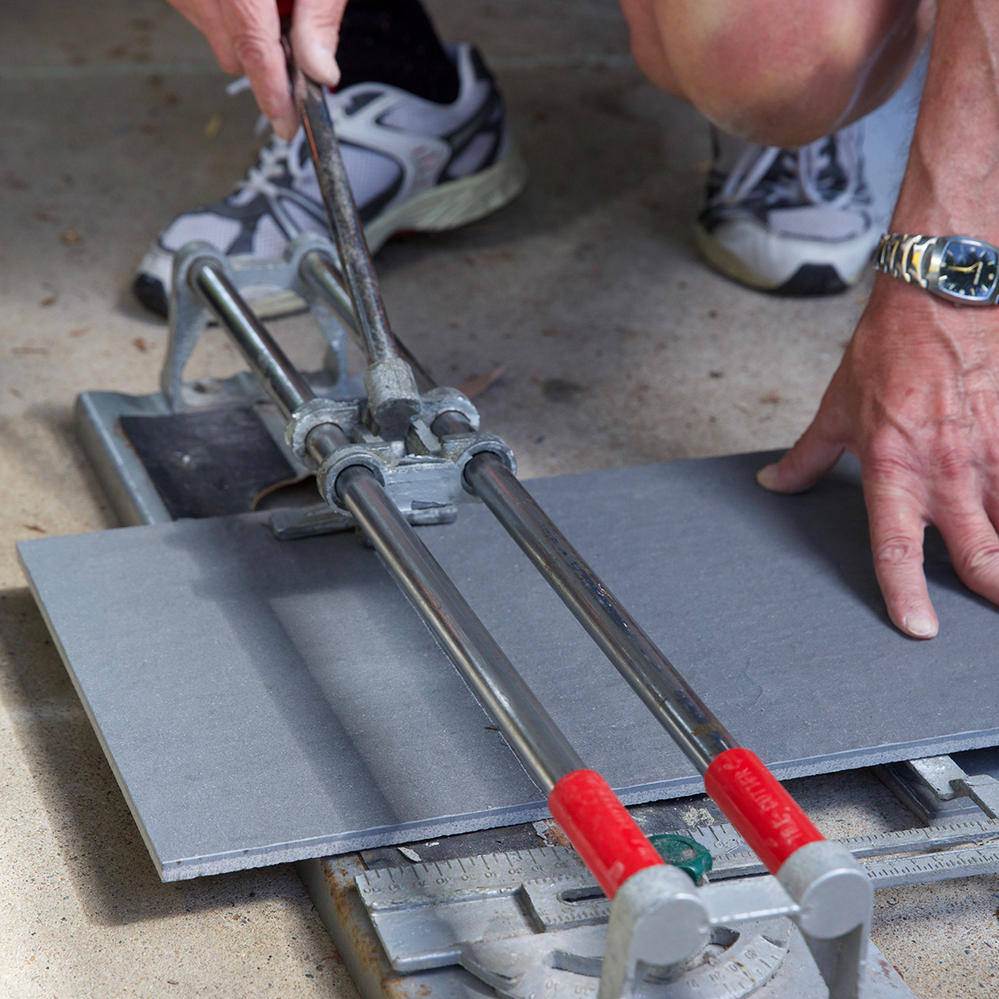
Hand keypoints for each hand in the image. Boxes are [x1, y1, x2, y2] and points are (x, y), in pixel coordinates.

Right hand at [167, 0, 346, 137]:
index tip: (287, 125)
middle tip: (296, 38)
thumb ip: (319, 19)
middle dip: (267, 61)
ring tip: (271, 1)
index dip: (274, 94)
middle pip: (232, 53)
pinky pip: (198, 12)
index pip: (254, 51)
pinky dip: (223, 14)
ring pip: (213, 35)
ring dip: (243, 33)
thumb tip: (320, 73)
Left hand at [757, 275, 998, 638]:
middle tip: (995, 612)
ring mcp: (993, 451)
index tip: (919, 629)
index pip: (896, 545)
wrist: (939, 296)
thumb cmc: (886, 353)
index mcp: (894, 470)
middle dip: (994, 590)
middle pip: (981, 552)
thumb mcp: (836, 410)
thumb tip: (772, 484)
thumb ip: (806, 459)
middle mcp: (947, 470)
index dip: (905, 592)